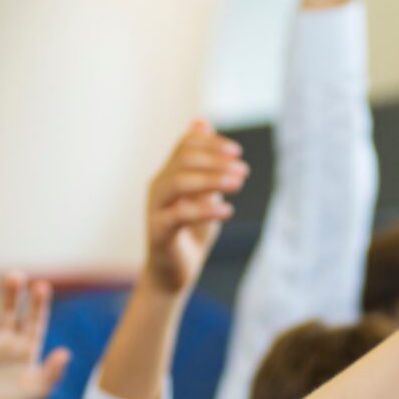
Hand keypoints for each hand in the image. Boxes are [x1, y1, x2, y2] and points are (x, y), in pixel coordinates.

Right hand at [0, 273, 69, 398]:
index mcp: (27, 348)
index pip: (34, 320)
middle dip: (13, 293)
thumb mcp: (37, 390)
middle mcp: (7, 342)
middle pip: (11, 311)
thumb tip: (66, 353)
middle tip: (16, 276)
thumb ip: (52, 372)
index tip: (41, 286)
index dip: (38, 303)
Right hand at [144, 121, 246, 295]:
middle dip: (216, 160)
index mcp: (169, 175)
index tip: (237, 152)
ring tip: (239, 184)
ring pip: (179, 181)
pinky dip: (206, 210)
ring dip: (212, 179)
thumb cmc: (189, 234)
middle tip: (243, 169)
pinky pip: (181, 214)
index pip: (186, 145)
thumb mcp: (202, 194)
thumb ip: (204, 164)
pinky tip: (227, 210)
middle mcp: (158, 187)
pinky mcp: (159, 232)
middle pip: (183, 159)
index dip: (212, 144)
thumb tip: (202, 123)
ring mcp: (156, 209)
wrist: (173, 275)